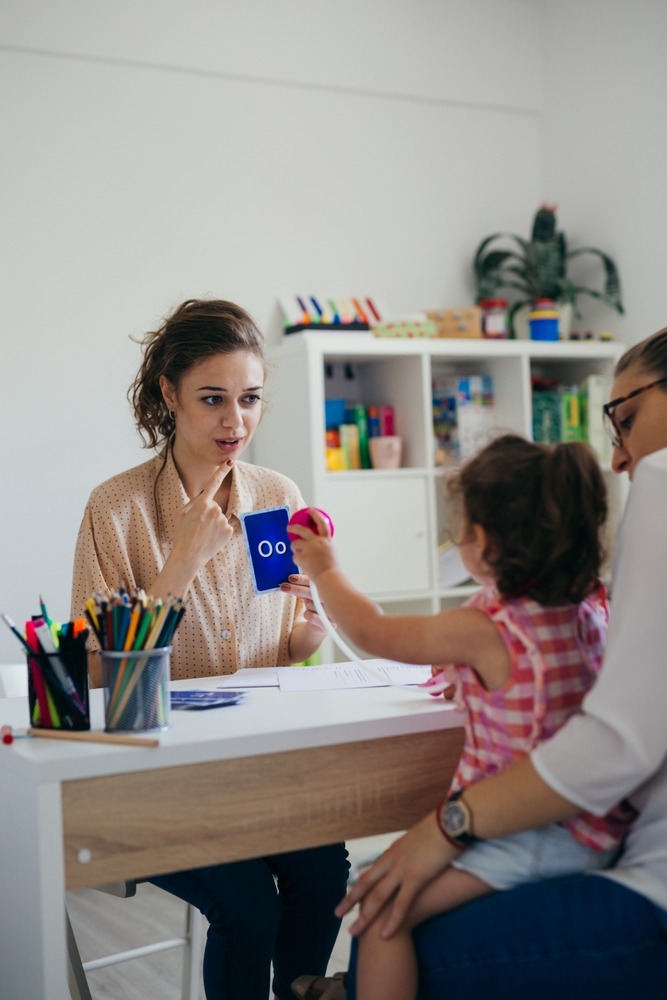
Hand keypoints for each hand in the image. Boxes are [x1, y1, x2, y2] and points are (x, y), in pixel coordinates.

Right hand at [172, 463, 233, 568]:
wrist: (188, 555)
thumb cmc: (182, 534)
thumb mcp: (182, 514)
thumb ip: (195, 503)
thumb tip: (205, 499)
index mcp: (202, 503)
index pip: (214, 483)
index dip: (222, 471)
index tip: (231, 461)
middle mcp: (215, 509)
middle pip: (213, 506)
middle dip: (207, 513)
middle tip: (197, 526)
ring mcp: (223, 520)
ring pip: (219, 517)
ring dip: (213, 523)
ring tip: (202, 534)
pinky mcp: (229, 531)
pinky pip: (224, 527)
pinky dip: (219, 532)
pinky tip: (210, 539)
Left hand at [279, 574, 334, 633]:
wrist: (319, 626)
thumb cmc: (314, 605)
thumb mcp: (308, 594)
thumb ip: (302, 586)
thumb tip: (290, 579)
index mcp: (329, 588)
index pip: (315, 582)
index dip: (302, 579)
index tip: (290, 578)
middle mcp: (333, 599)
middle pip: (313, 592)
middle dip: (297, 589)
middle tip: (283, 586)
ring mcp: (333, 612)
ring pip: (312, 604)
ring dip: (307, 604)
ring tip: (309, 605)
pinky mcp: (330, 624)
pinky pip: (312, 617)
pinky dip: (307, 615)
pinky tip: (309, 615)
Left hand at [287, 509, 337, 581]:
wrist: (329, 577)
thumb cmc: (332, 569)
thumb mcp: (332, 552)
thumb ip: (324, 546)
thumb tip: (318, 545)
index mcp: (326, 540)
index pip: (321, 523)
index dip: (315, 515)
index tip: (310, 511)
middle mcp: (317, 542)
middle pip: (302, 530)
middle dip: (294, 527)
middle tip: (289, 527)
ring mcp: (308, 548)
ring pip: (295, 543)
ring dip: (295, 548)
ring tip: (298, 553)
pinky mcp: (301, 556)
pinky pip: (295, 556)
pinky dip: (297, 560)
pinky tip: (303, 564)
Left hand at [336, 811, 457, 937]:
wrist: (451, 820)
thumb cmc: (441, 827)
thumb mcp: (421, 838)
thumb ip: (414, 849)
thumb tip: (416, 854)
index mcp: (393, 850)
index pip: (372, 871)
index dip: (360, 886)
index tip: (351, 897)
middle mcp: (392, 859)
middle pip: (366, 883)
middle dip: (351, 900)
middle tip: (338, 914)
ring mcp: (402, 868)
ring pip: (378, 896)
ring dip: (365, 916)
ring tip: (353, 932)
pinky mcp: (416, 876)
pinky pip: (402, 903)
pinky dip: (393, 920)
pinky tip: (385, 934)